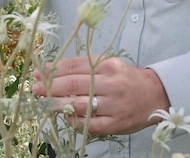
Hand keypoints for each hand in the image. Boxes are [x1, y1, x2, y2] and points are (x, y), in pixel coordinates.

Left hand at [31, 56, 169, 135]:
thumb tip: (54, 71)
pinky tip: (65, 117)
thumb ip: (85, 67)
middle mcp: (111, 83)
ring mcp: (113, 105)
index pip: (74, 66)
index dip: (53, 69)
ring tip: (44, 103)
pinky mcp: (115, 123)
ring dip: (57, 104)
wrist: (155, 95)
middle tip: (35, 88)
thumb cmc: (126, 78)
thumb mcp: (109, 65)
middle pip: (74, 85)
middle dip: (50, 87)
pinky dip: (74, 121)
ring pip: (79, 105)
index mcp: (107, 65)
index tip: (38, 72)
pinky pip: (89, 124)